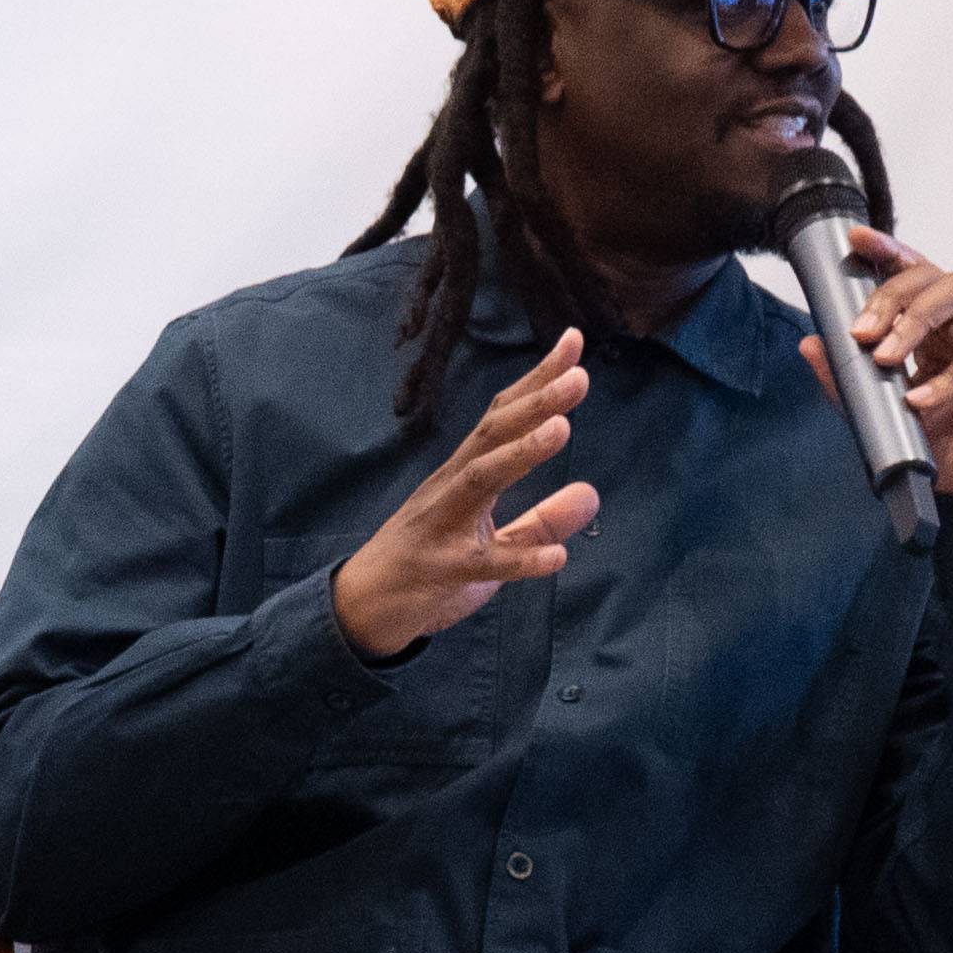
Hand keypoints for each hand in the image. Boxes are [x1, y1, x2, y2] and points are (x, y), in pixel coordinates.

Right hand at [330, 329, 599, 660]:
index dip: (538, 380)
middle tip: (579, 375)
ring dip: (520, 452)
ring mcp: (440, 526)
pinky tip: (556, 559)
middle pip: (492, 435)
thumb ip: (541, 520)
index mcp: (464, 476)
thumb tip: (591, 492)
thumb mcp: (495, 545)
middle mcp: (450, 488)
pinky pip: (481, 564)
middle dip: (535, 403)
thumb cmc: (428, 569)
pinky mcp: (438, 570)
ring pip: (480, 481)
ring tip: (561, 428)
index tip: (573, 342)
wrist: (360, 610)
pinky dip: (519, 559)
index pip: (503, 417)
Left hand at [803, 235, 952, 507]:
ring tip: (886, 356)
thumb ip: (852, 386)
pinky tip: (924, 398)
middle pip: (931, 277)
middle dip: (890, 297)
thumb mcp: (893, 422)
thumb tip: (810, 344)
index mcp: (939, 331)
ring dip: (915, 319)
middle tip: (861, 331)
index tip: (854, 242)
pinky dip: (952, 374)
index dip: (887, 254)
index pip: (913, 278)